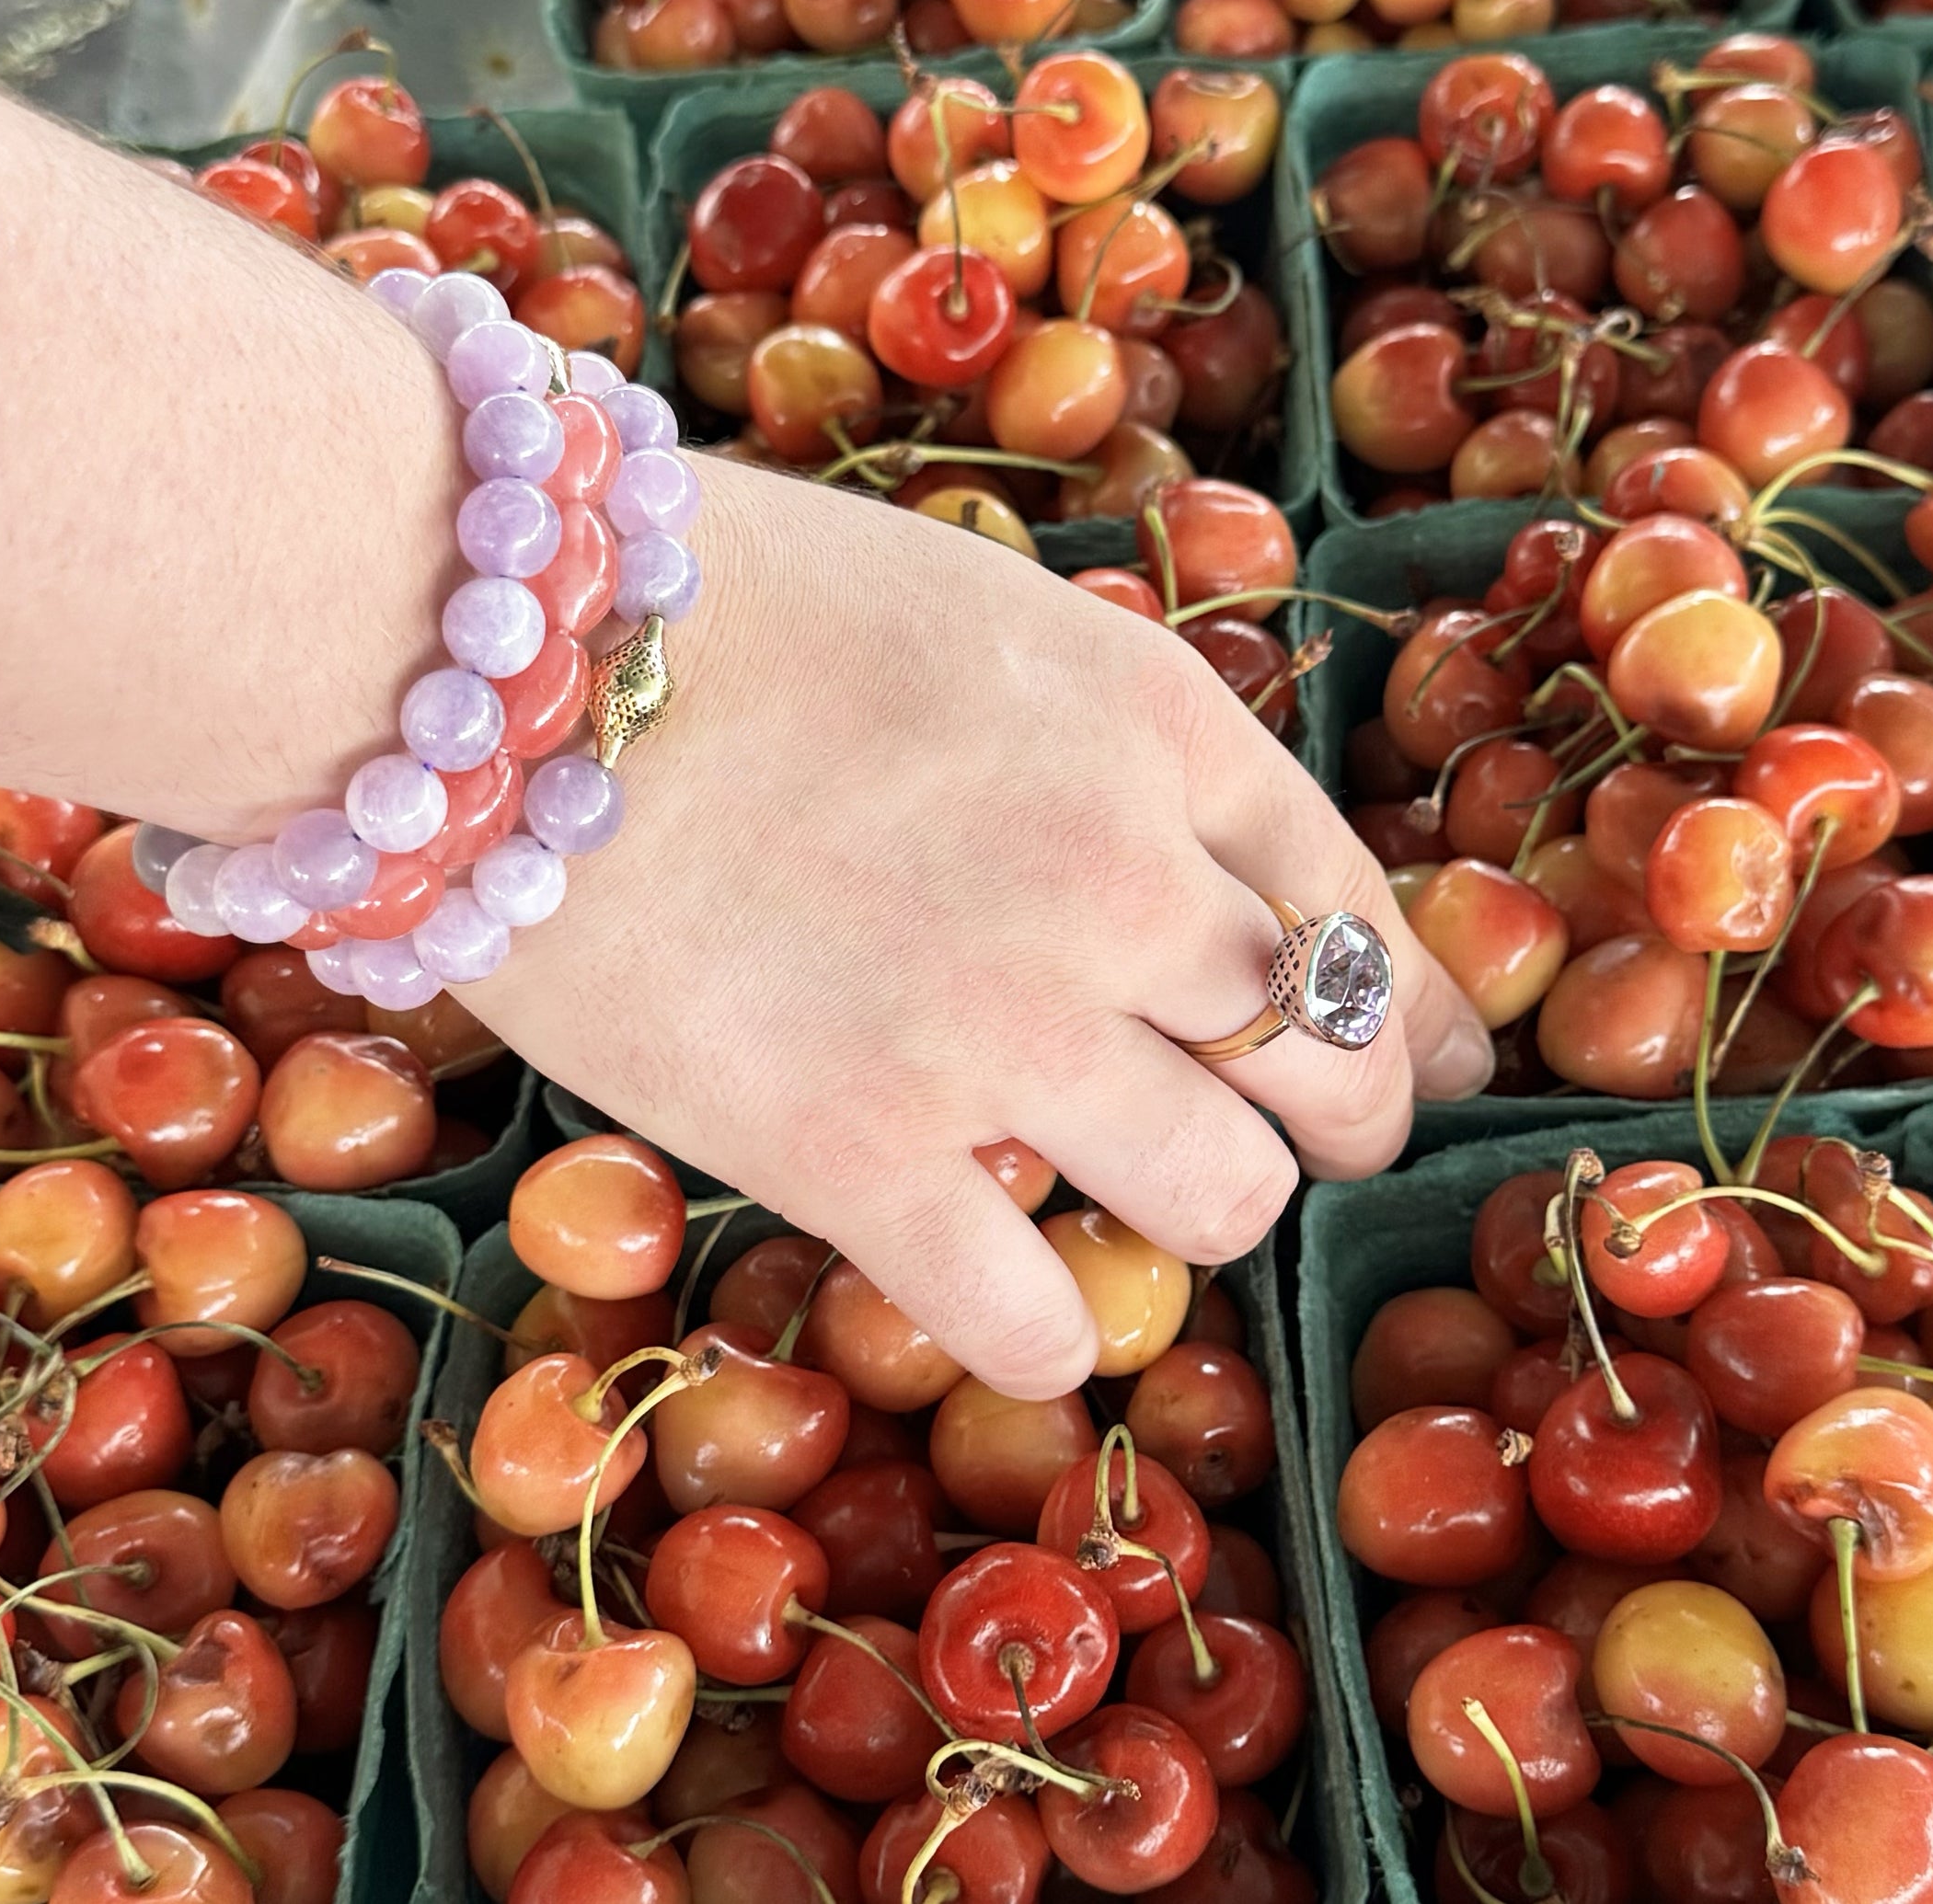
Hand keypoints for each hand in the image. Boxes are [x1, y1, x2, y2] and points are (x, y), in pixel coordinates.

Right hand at [462, 460, 1493, 1397]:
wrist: (495, 638)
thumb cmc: (725, 596)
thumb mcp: (981, 616)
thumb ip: (1109, 742)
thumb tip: (1194, 865)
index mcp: (1155, 722)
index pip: (1360, 900)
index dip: (1419, 1007)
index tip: (1437, 1067)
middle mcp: (1116, 876)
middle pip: (1330, 1059)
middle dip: (1337, 1117)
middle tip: (1294, 1143)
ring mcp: (996, 1022)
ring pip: (1225, 1193)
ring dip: (1204, 1207)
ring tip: (1135, 1194)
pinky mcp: (852, 1148)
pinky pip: (1031, 1323)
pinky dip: (1044, 1336)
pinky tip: (1011, 1308)